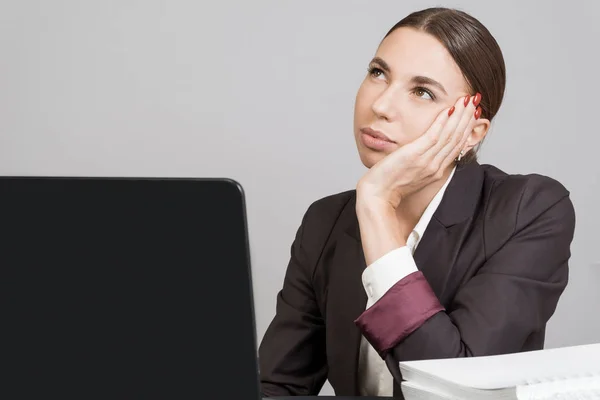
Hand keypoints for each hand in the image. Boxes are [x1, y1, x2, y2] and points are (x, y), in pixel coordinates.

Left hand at [356, 94, 480, 210]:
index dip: (467, 128)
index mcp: (436, 170)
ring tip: (467, 99)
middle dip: (467, 118)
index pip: (457, 146)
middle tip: (476, 99)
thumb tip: (426, 150)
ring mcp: (426, 162)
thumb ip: (422, 162)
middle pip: (457, 139)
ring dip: (460, 115)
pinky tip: (449, 109)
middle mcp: (435, 166)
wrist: (377, 197)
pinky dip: (442, 122)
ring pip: (450, 135)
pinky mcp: (414, 156)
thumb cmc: (388, 186)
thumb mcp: (411, 173)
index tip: (473, 113)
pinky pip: (433, 136)